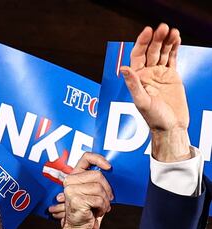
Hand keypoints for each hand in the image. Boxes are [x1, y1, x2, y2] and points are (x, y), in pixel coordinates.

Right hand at [52, 152, 112, 228]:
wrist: (77, 226)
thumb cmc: (86, 209)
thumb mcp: (90, 191)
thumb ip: (95, 179)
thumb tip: (109, 171)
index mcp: (73, 176)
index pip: (86, 158)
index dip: (99, 159)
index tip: (109, 167)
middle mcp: (70, 181)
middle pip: (98, 175)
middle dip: (107, 189)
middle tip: (106, 199)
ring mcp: (71, 190)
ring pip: (99, 188)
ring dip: (105, 201)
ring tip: (100, 207)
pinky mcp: (76, 200)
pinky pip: (98, 199)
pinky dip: (102, 207)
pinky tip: (97, 212)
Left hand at [120, 23, 190, 161]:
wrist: (170, 127)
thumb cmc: (154, 119)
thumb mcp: (142, 102)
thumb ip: (133, 85)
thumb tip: (123, 69)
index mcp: (137, 79)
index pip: (137, 56)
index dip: (141, 43)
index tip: (147, 31)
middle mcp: (147, 75)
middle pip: (151, 51)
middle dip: (156, 39)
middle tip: (163, 28)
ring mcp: (159, 74)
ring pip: (162, 52)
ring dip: (166, 41)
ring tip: (172, 31)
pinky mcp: (171, 76)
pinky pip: (172, 58)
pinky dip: (174, 48)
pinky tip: (176, 38)